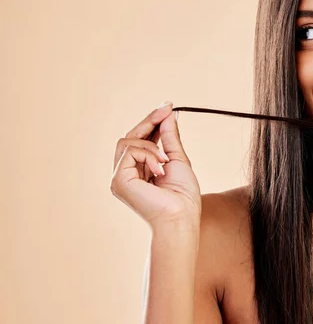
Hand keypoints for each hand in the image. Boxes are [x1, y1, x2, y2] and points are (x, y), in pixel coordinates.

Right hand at [110, 101, 200, 229]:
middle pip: (129, 136)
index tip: (166, 106)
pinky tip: (160, 169)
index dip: (152, 121)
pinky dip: (148, 155)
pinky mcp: (118, 180)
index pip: (139, 139)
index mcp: (139, 170)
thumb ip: (169, 138)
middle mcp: (126, 173)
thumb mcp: (178, 159)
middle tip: (166, 110)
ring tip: (166, 161)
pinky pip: (129, 151)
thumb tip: (168, 114)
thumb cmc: (183, 196)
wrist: (181, 217)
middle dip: (149, 122)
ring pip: (127, 141)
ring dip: (151, 145)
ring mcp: (119, 177)